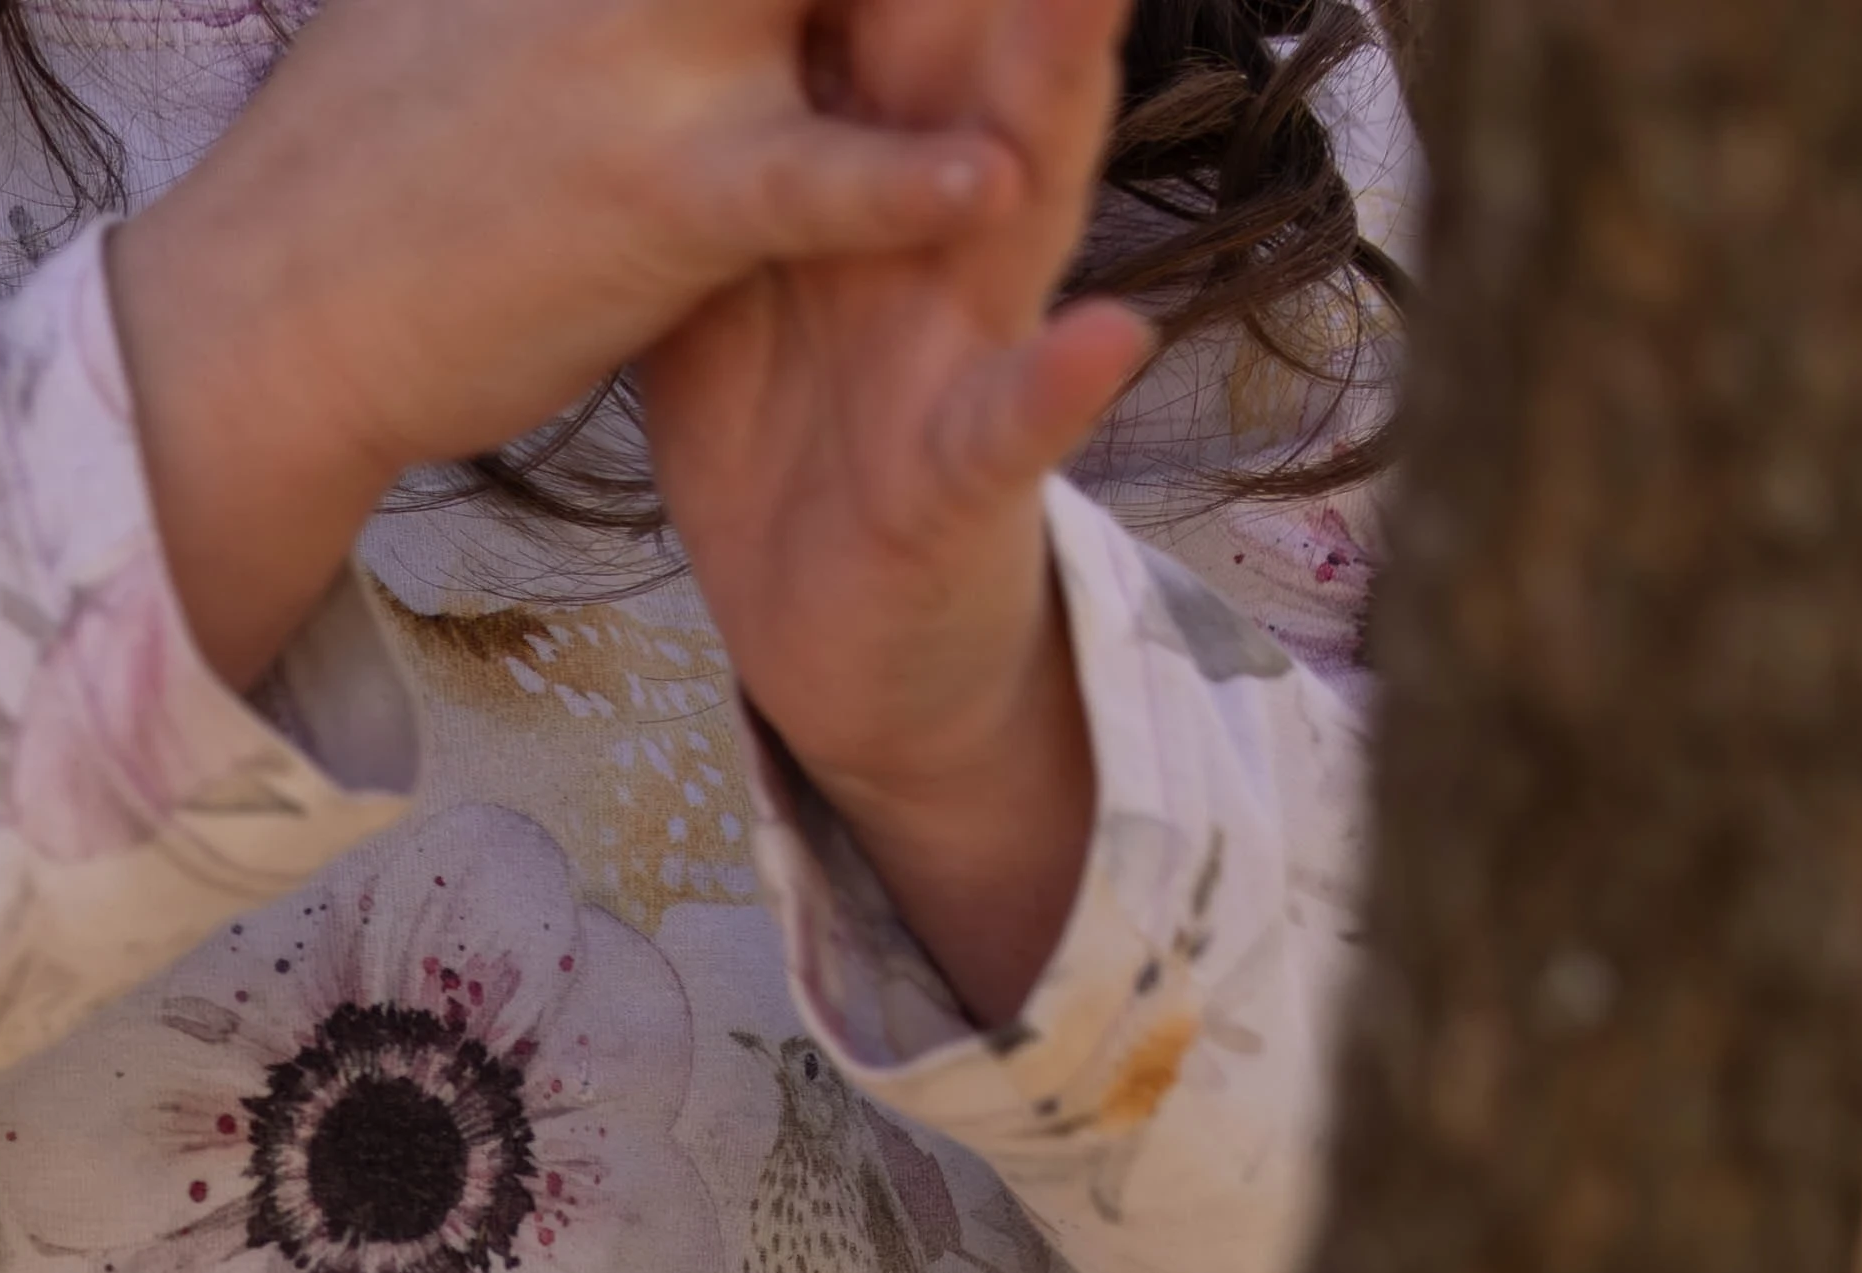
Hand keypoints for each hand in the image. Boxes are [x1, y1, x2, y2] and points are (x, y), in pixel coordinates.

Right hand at [108, 0, 1032, 693]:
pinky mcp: (668, 195)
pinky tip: (989, 181)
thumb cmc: (350, 167)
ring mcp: (658, 60)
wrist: (258, 319)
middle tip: (1043, 10)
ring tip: (1066, 29)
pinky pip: (821, 177)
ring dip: (972, 26)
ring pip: (862, 9)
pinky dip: (908, 181)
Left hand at [636, 0, 1145, 1014]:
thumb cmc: (798, 413)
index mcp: (888, 155)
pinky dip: (1059, 386)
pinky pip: (1016, 422)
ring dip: (1067, 97)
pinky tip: (1106, 336)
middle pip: (984, 42)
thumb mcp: (755, 230)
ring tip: (1094, 0)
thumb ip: (759, 102)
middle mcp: (956, 220)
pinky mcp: (967, 474)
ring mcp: (976, 340)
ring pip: (1030, 197)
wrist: (840, 621)